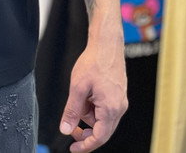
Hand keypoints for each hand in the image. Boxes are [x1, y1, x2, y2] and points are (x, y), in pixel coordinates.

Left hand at [59, 37, 127, 151]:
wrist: (107, 44)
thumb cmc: (94, 62)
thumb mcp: (78, 87)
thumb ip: (72, 111)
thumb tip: (66, 129)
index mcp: (111, 109)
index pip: (99, 138)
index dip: (85, 146)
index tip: (73, 148)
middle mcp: (119, 108)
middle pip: (102, 130)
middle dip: (85, 130)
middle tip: (70, 126)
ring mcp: (120, 101)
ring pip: (102, 119)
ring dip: (88, 115)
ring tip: (79, 97)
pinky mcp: (118, 95)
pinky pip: (105, 109)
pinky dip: (94, 107)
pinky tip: (86, 95)